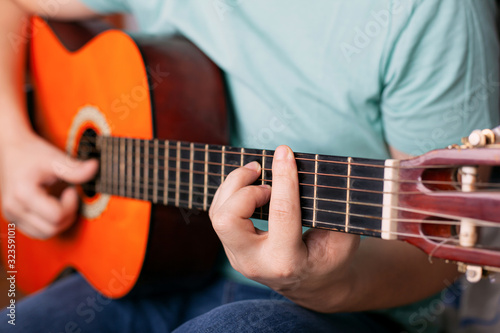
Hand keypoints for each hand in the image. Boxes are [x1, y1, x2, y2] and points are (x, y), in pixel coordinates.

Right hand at [0, 132, 97, 238]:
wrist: (10, 150)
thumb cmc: (31, 153)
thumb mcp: (54, 158)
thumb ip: (74, 168)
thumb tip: (95, 167)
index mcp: (23, 193)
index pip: (56, 216)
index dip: (71, 204)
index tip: (71, 189)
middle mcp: (13, 208)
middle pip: (52, 229)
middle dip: (68, 214)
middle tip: (69, 195)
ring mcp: (11, 215)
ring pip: (45, 234)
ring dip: (60, 221)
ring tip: (60, 200)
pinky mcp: (13, 218)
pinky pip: (37, 232)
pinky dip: (50, 223)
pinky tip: (52, 205)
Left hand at [209, 145, 360, 311]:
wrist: (313, 285)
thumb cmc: (331, 257)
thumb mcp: (343, 237)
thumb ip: (329, 208)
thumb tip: (312, 171)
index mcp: (288, 262)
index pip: (282, 213)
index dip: (284, 178)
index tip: (285, 152)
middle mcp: (256, 263)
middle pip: (228, 220)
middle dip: (242, 188)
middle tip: (262, 171)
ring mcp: (239, 258)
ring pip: (218, 216)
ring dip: (233, 186)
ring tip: (256, 171)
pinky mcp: (232, 250)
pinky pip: (218, 216)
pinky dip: (229, 193)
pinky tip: (248, 184)